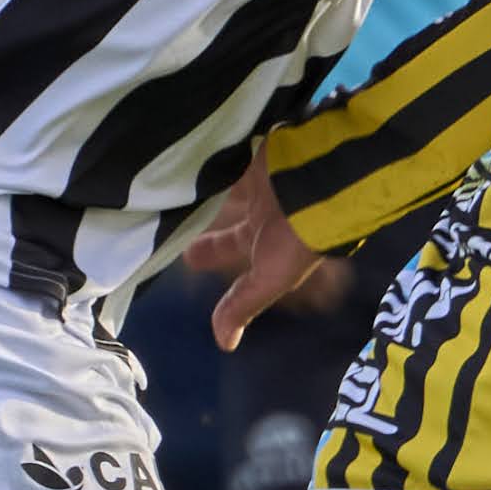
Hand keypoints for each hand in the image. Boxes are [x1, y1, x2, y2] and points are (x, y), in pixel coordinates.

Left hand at [185, 149, 324, 346]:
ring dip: (202, 185)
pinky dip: (207, 153)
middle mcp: (264, 206)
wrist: (323, 180)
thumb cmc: (302, 236)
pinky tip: (181, 154)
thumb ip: (244, 304)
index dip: (213, 252)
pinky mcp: (251, 145)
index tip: (189, 259)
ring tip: (167, 185)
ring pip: (222, 182)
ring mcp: (258, 175)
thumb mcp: (271, 277)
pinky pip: (222, 150)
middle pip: (226, 214)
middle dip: (203, 220)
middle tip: (173, 220)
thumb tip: (224, 345)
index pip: (234, 245)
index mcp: (269, 237)